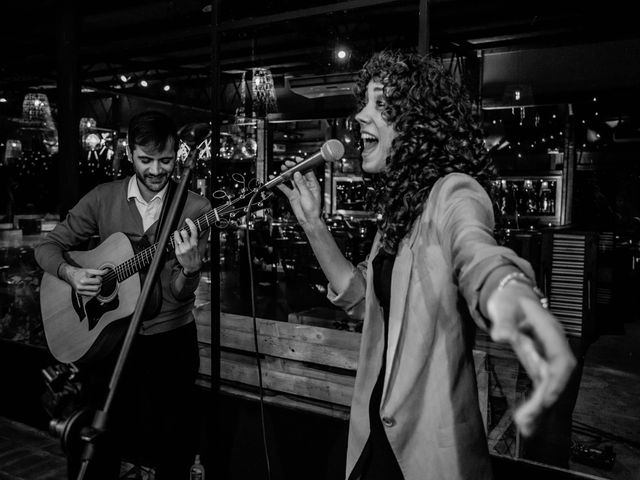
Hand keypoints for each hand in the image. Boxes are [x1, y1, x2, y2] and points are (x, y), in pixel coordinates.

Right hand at [59, 263, 105, 297]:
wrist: (70, 276)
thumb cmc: (80, 273)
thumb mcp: (89, 270)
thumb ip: (98, 271)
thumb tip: (106, 271)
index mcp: (83, 280)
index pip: (97, 281)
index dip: (100, 278)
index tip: (98, 277)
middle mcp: (81, 287)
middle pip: (97, 288)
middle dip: (99, 284)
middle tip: (97, 280)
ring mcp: (80, 291)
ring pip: (95, 293)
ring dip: (98, 289)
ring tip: (95, 284)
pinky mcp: (80, 294)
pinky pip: (91, 295)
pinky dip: (94, 292)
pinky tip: (93, 287)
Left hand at [174, 218, 200, 274]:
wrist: (193, 266)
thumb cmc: (198, 255)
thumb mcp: (203, 246)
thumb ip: (205, 236)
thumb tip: (208, 229)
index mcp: (195, 243)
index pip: (193, 230)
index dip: (190, 223)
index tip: (187, 220)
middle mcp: (189, 246)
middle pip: (184, 233)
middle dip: (183, 230)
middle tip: (183, 231)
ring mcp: (182, 249)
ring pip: (177, 236)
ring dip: (177, 233)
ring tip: (178, 234)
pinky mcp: (177, 252)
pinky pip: (174, 242)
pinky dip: (175, 239)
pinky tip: (177, 240)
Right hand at [275, 160, 322, 227]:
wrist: (308, 220)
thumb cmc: (313, 209)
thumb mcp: (307, 195)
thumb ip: (301, 184)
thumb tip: (298, 174)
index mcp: (312, 184)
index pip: (307, 171)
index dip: (302, 165)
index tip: (297, 160)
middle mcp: (305, 186)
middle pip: (298, 174)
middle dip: (292, 168)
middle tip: (287, 164)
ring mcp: (298, 190)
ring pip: (291, 179)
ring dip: (286, 174)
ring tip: (282, 170)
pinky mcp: (292, 195)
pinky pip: (285, 188)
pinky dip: (280, 184)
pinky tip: (276, 180)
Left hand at [487, 282, 576, 436]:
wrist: (512, 297)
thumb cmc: (510, 300)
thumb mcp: (505, 306)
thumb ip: (504, 322)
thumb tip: (499, 336)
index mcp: (551, 333)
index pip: (561, 361)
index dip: (557, 381)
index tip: (547, 399)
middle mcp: (553, 348)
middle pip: (556, 379)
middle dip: (544, 402)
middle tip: (526, 422)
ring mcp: (547, 358)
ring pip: (549, 387)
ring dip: (539, 409)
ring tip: (525, 429)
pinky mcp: (538, 366)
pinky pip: (539, 388)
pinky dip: (534, 405)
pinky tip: (524, 423)